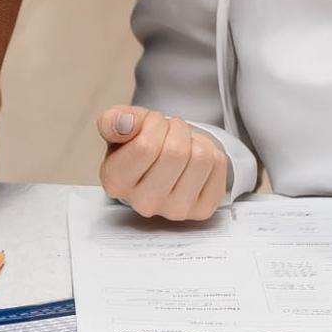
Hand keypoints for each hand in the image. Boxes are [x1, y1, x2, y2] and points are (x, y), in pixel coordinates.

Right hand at [96, 107, 230, 221]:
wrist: (161, 161)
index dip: (154, 123)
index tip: (152, 123)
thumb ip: (113, 121)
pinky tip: (194, 158)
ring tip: (183, 144)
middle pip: (176, 152)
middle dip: (176, 128)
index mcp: (116, 182)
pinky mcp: (202, 210)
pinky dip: (211, 151)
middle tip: (170, 131)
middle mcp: (144, 203)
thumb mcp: (119, 126)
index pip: (145, 146)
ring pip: (201, 157)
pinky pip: (218, 165)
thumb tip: (124, 124)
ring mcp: (175, 210)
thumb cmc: (138, 145)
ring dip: (194, 139)